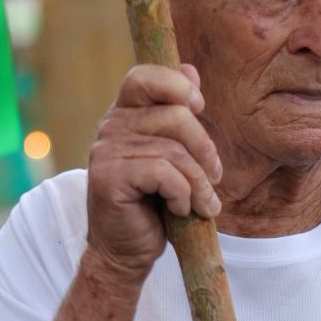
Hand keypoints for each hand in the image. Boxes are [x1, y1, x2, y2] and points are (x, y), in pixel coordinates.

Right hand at [86, 65, 222, 279]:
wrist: (125, 252)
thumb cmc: (153, 204)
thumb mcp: (171, 156)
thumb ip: (178, 116)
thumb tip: (190, 68)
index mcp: (124, 115)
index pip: (144, 77)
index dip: (176, 85)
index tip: (199, 106)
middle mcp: (110, 127)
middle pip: (174, 115)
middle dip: (205, 149)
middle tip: (214, 179)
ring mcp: (105, 151)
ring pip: (174, 150)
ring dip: (199, 183)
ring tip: (206, 205)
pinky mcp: (108, 177)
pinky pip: (163, 173)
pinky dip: (182, 194)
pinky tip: (180, 208)